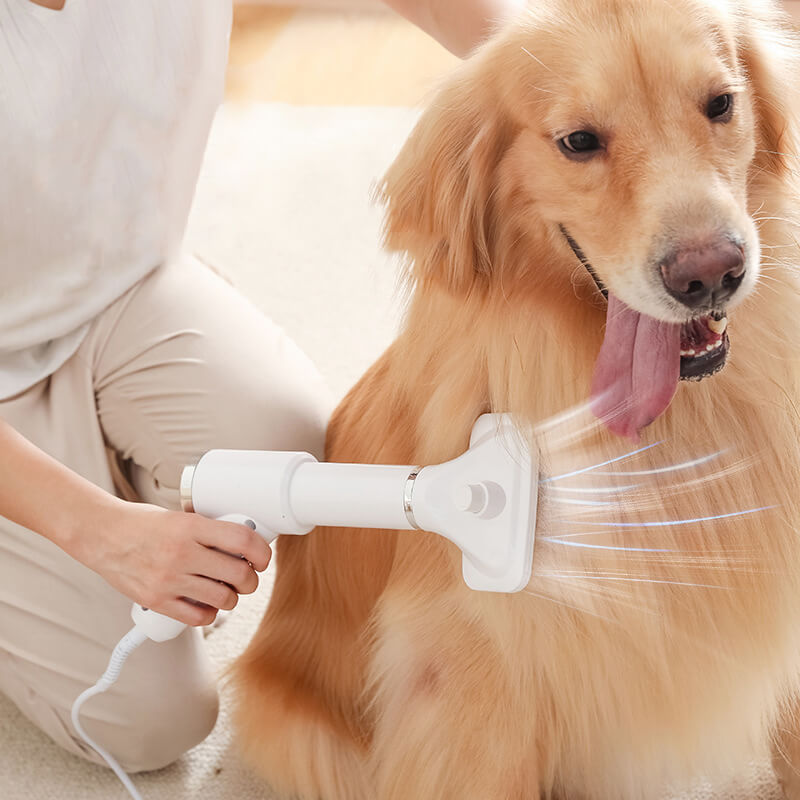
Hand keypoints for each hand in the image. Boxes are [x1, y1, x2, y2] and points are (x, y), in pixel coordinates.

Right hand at [70, 499, 271, 625]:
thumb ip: (209, 530)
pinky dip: (210, 613)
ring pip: (224, 599)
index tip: (263, 558)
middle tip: (247, 576)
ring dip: (232, 597)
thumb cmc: (143, 524)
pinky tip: (206, 602)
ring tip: (225, 589)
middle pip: (239, 574)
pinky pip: (199, 617)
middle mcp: (181, 553)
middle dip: (251, 579)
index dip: (262, 552)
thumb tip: (246, 543)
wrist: (101, 534)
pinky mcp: (156, 601)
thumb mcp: (181, 516)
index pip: (242, 540)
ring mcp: (168, 579)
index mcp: (190, 526)